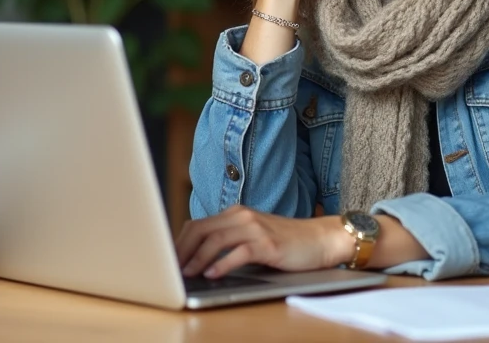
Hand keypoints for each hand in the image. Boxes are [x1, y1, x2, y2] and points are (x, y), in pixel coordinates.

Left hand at [175, 206, 352, 278]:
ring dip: (197, 258)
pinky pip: (238, 252)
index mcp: (236, 214)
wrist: (320, 239)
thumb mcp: (254, 236)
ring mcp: (255, 228)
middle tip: (170, 269)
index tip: (167, 261)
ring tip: (186, 274)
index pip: (197, 225)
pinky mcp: (268, 244)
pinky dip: (222, 264)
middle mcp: (243, 216)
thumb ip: (230, 241)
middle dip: (181, 250)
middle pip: (200, 230)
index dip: (179, 243)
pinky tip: (212, 274)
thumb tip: (198, 259)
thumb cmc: (286, 242)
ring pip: (215, 240)